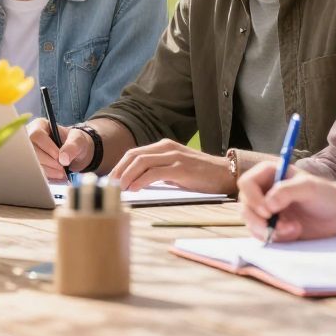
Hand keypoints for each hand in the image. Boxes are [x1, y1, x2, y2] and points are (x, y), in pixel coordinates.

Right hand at [26, 118, 79, 179]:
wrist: (77, 154)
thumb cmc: (76, 142)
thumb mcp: (78, 140)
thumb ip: (72, 146)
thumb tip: (63, 158)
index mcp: (40, 126)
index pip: (37, 135)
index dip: (48, 148)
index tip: (59, 157)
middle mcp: (31, 139)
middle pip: (32, 152)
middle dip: (49, 163)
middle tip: (62, 168)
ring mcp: (30, 153)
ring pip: (33, 164)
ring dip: (49, 172)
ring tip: (62, 173)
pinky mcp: (33, 165)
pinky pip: (36, 174)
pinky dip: (49, 178)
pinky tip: (59, 177)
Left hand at [109, 139, 235, 193]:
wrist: (225, 174)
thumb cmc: (200, 175)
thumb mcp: (176, 170)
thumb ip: (159, 171)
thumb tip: (138, 182)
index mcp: (164, 146)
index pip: (135, 153)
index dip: (120, 165)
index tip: (111, 179)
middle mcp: (167, 148)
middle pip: (134, 155)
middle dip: (119, 170)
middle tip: (109, 185)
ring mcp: (174, 156)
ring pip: (141, 162)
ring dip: (127, 176)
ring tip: (120, 188)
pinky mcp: (180, 168)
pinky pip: (154, 173)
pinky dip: (141, 180)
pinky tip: (135, 189)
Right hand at [237, 163, 335, 242]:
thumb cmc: (326, 195)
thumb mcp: (309, 188)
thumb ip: (287, 191)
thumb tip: (268, 204)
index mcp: (269, 174)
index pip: (246, 183)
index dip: (252, 198)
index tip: (268, 211)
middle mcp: (263, 191)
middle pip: (245, 206)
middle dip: (260, 220)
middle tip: (281, 227)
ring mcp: (266, 210)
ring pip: (251, 223)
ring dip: (269, 230)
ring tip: (294, 229)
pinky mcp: (271, 226)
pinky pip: (261, 235)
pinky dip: (275, 238)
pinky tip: (294, 233)